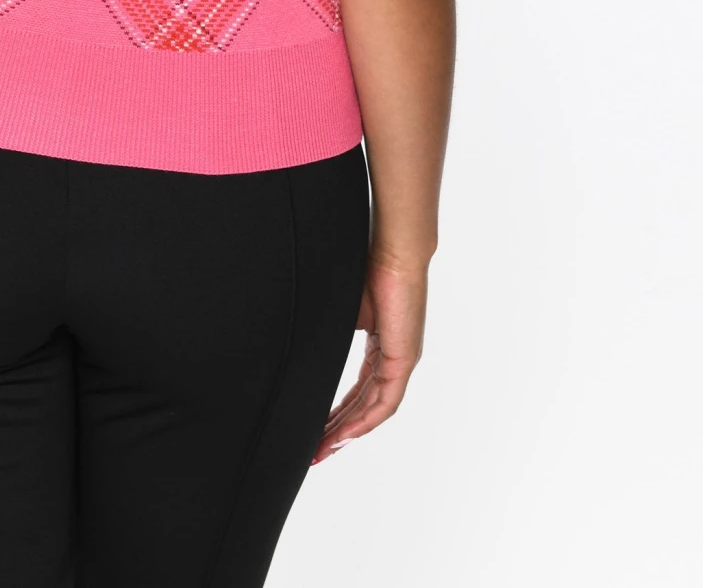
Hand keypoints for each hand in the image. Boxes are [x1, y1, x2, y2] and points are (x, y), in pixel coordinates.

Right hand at [311, 252, 427, 463]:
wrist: (392, 249)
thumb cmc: (366, 267)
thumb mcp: (340, 310)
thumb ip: (328, 334)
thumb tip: (298, 346)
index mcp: (379, 345)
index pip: (356, 390)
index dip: (336, 413)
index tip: (315, 431)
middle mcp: (392, 358)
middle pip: (364, 407)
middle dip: (337, 432)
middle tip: (314, 452)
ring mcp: (400, 360)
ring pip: (374, 408)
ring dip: (348, 432)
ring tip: (323, 448)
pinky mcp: (404, 358)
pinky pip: (385, 401)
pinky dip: (365, 420)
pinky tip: (345, 433)